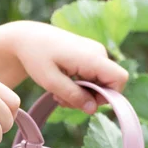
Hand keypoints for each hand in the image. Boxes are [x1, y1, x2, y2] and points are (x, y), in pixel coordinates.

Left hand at [9, 22, 128, 113]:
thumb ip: (73, 95)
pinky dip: (79, 86)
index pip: (119, 78)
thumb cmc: (36, 57)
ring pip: (99, 83)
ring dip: (81, 94)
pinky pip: (93, 77)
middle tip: (63, 101)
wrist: (27, 37)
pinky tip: (62, 86)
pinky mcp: (89, 56)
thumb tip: (92, 109)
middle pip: (108, 84)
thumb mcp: (50, 81)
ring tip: (58, 94)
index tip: (86, 102)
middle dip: (89, 98)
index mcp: (92, 56)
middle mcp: (98, 53)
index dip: (109, 95)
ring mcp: (95, 53)